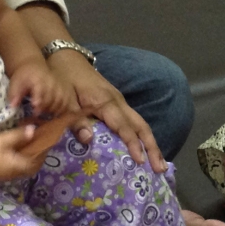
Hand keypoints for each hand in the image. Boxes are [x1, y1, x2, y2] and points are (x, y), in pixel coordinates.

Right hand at [0, 124, 48, 180]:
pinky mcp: (7, 173)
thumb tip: (33, 130)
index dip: (44, 150)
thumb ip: (19, 135)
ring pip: (28, 167)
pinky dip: (25, 159)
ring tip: (33, 144)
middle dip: (40, 154)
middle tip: (41, 141)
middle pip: (35, 165)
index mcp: (20, 165)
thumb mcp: (3, 140)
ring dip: (32, 157)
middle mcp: (18, 172)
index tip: (47, 139)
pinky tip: (22, 149)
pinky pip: (21, 167)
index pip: (39, 159)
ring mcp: (12, 174)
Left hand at [8, 59, 73, 115]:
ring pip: (60, 103)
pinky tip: (54, 114)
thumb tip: (13, 106)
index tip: (34, 112)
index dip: (39, 103)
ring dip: (53, 111)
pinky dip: (62, 110)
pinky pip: (67, 103)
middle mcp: (51, 83)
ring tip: (44, 115)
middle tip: (36, 116)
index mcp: (39, 80)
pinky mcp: (65, 90)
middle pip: (51, 100)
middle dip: (44, 110)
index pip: (41, 92)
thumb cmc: (23, 77)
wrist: (33, 67)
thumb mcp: (15, 83)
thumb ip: (14, 94)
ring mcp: (60, 87)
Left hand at [46, 49, 166, 172]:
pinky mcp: (116, 102)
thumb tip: (88, 140)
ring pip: (140, 123)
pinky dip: (141, 136)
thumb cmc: (64, 77)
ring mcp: (119, 101)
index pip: (124, 127)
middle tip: (160, 169)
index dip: (133, 144)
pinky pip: (133, 121)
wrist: (66, 57)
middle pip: (141, 126)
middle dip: (152, 147)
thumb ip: (75, 120)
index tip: (140, 161)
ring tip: (158, 164)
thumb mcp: (64, 99)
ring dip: (150, 143)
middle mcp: (118, 102)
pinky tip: (143, 149)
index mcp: (106, 102)